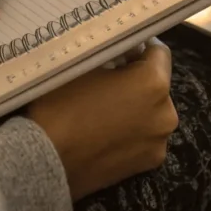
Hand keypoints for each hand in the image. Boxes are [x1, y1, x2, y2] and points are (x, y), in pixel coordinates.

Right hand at [28, 40, 177, 200]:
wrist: (44, 161)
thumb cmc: (62, 106)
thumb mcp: (84, 65)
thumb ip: (110, 54)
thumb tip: (120, 52)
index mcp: (154, 83)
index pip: (158, 52)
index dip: (138, 46)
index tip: (120, 50)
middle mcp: (166, 113)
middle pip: (156, 84)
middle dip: (136, 78)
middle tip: (107, 79)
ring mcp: (158, 142)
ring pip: (151, 111)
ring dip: (135, 105)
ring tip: (104, 108)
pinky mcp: (148, 163)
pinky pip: (144, 135)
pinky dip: (131, 130)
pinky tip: (105, 131)